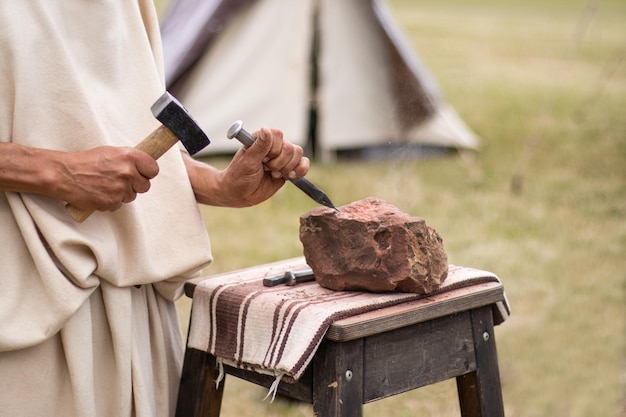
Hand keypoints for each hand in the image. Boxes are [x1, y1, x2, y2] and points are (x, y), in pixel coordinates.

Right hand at [55, 146, 158, 210]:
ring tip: (106, 185)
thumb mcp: (111, 152)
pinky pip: (119, 205)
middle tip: (120, 180)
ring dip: (122, 193)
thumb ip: (129, 160)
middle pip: (145, 186)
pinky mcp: (113, 202)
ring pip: (132, 196)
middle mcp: (128, 172)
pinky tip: (100, 192)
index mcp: (130, 156)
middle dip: (134, 185)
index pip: (153, 169)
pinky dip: (111, 201)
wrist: (64, 174)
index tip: (142, 173)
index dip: (147, 173)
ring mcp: (121, 188)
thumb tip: (142, 167)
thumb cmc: (85, 162)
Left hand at [184, 127, 309, 206]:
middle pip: (290, 147)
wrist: (239, 194)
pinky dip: (300, 170)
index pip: (278, 135)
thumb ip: (259, 146)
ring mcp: (282, 157)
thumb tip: (266, 129)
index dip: (273, 149)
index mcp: (261, 138)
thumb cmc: (238, 176)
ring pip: (298, 154)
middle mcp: (273, 145)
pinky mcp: (289, 168)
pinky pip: (304, 164)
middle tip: (266, 169)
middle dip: (279, 162)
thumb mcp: (247, 162)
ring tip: (273, 174)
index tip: (263, 160)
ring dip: (287, 167)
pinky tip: (289, 176)